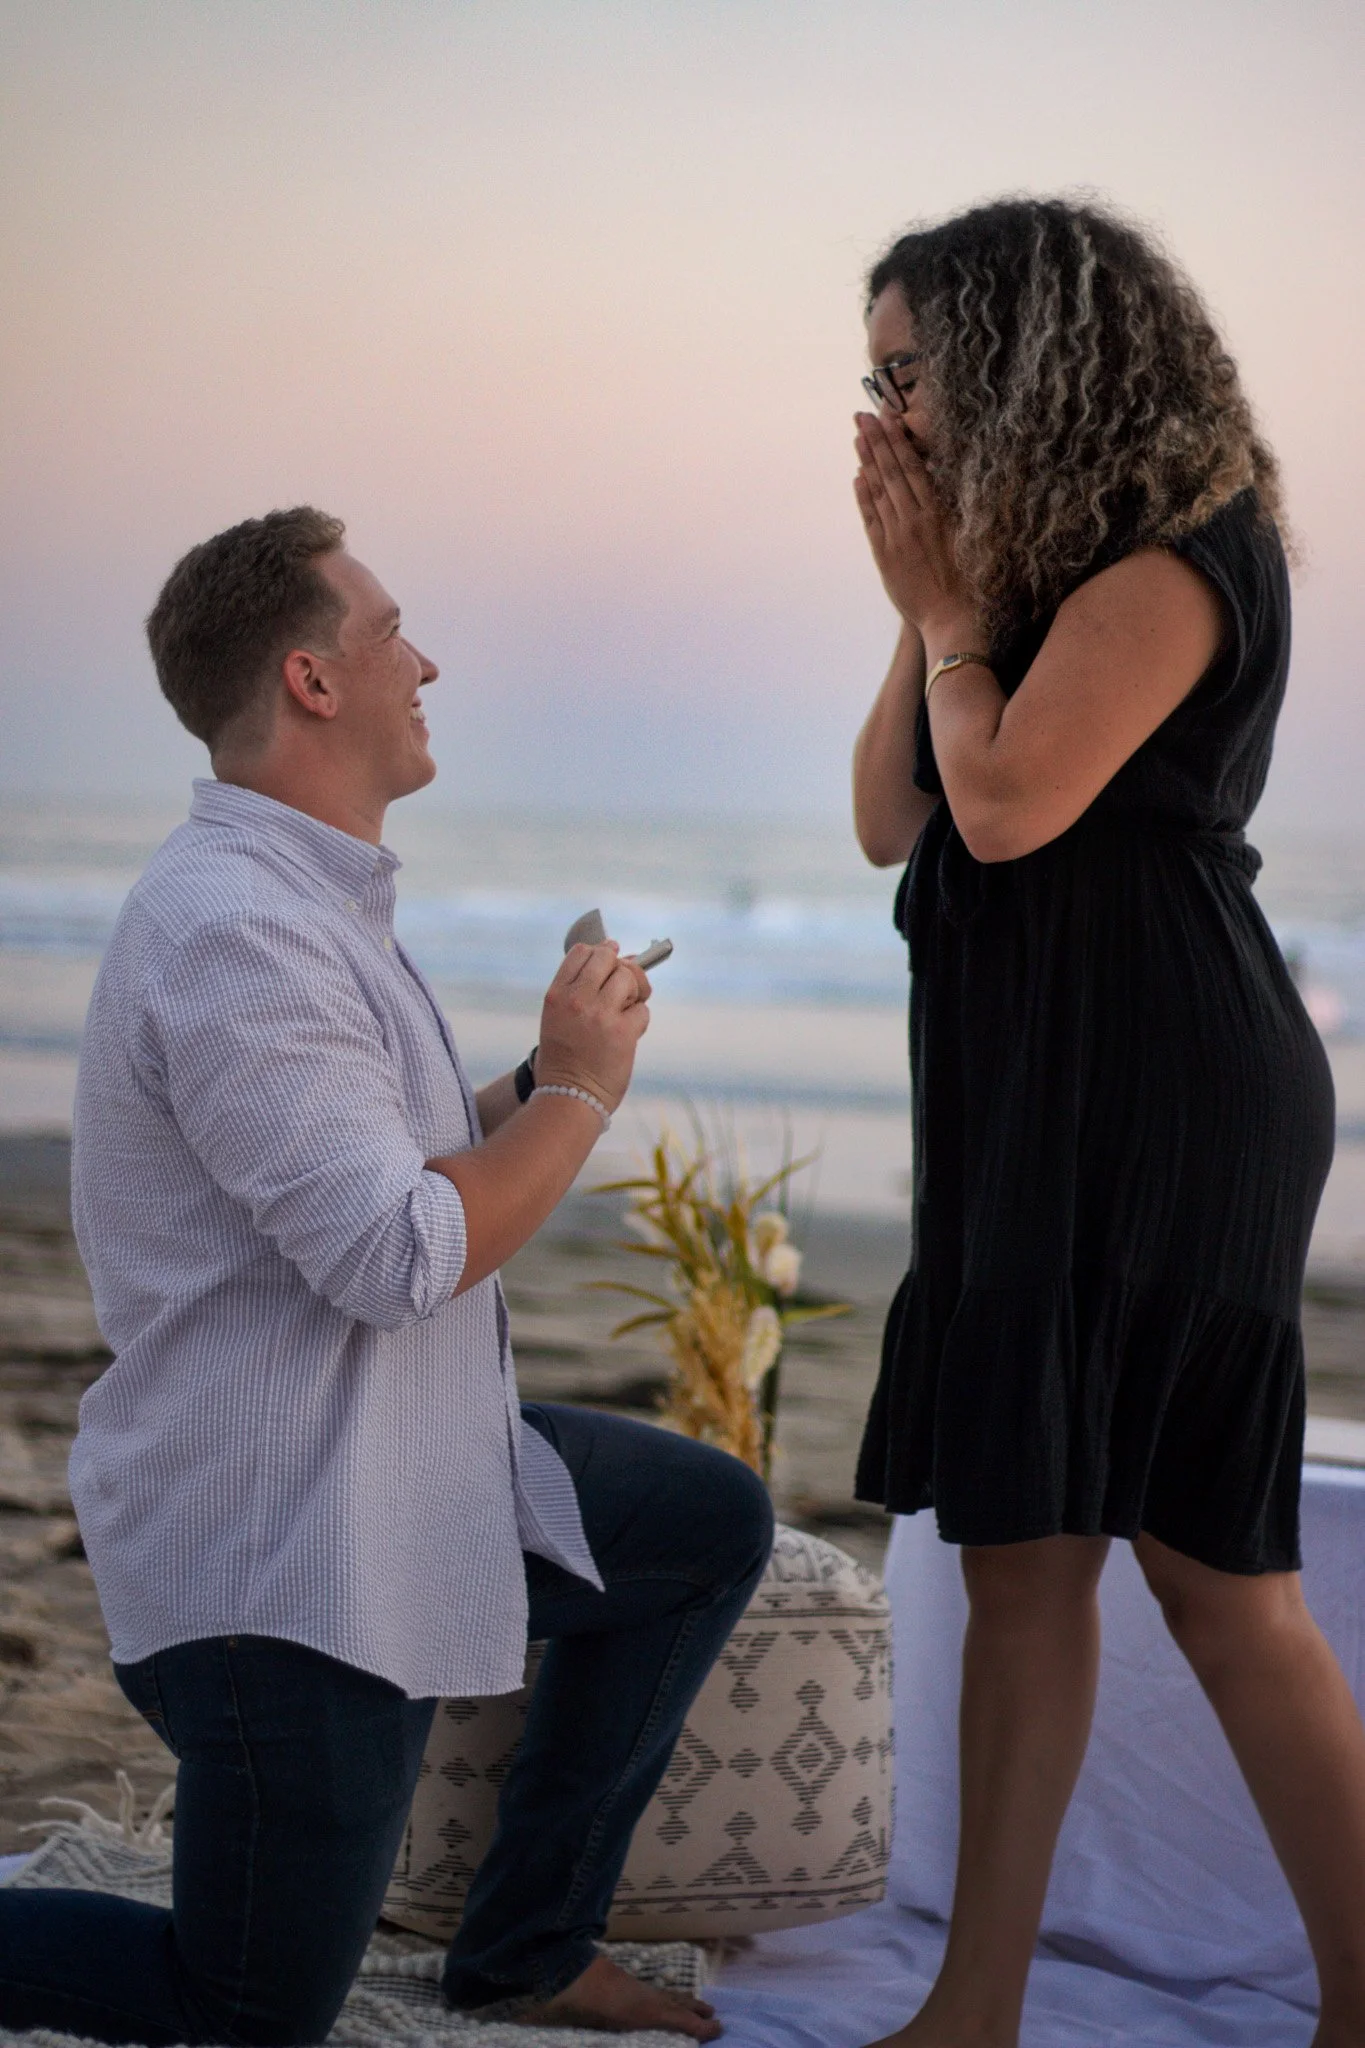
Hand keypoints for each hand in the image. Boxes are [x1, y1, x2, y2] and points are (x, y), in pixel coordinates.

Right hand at [534, 942, 650, 1112]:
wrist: (569, 1097)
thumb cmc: (566, 1060)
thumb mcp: (558, 1019)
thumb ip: (582, 991)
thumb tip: (625, 958)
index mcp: (557, 995)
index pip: (582, 952)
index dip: (602, 952)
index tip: (613, 958)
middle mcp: (577, 1000)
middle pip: (609, 958)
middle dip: (622, 968)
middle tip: (626, 987)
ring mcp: (600, 1015)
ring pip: (629, 978)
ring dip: (634, 993)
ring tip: (626, 1012)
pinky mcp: (622, 1032)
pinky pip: (642, 1011)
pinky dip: (639, 1021)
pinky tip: (627, 1035)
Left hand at [853, 411, 980, 645]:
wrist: (953, 618)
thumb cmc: (970, 580)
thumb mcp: (969, 535)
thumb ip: (954, 508)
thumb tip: (944, 479)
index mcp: (937, 512)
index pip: (912, 466)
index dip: (897, 439)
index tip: (887, 417)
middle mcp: (914, 520)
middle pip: (891, 472)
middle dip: (876, 441)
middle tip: (862, 415)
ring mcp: (896, 537)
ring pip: (878, 492)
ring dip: (866, 461)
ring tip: (857, 436)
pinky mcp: (884, 556)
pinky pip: (870, 520)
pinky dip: (863, 497)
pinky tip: (857, 477)